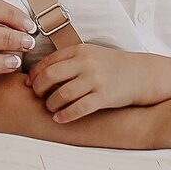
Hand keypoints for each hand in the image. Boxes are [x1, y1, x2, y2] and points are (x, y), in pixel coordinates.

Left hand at [26, 42, 153, 122]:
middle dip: (39, 89)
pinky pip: (78, 108)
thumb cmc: (111, 66)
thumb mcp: (90, 54)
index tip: (30, 84)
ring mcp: (95, 80)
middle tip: (37, 96)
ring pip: (62, 94)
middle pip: (50, 76)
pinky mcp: (103, 96)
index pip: (48, 61)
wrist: (141, 74)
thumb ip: (69, 61)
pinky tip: (59, 118)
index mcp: (80, 51)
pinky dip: (65, 115)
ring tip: (50, 108)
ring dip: (51, 104)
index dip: (35, 74)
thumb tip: (40, 74)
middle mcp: (86, 63)